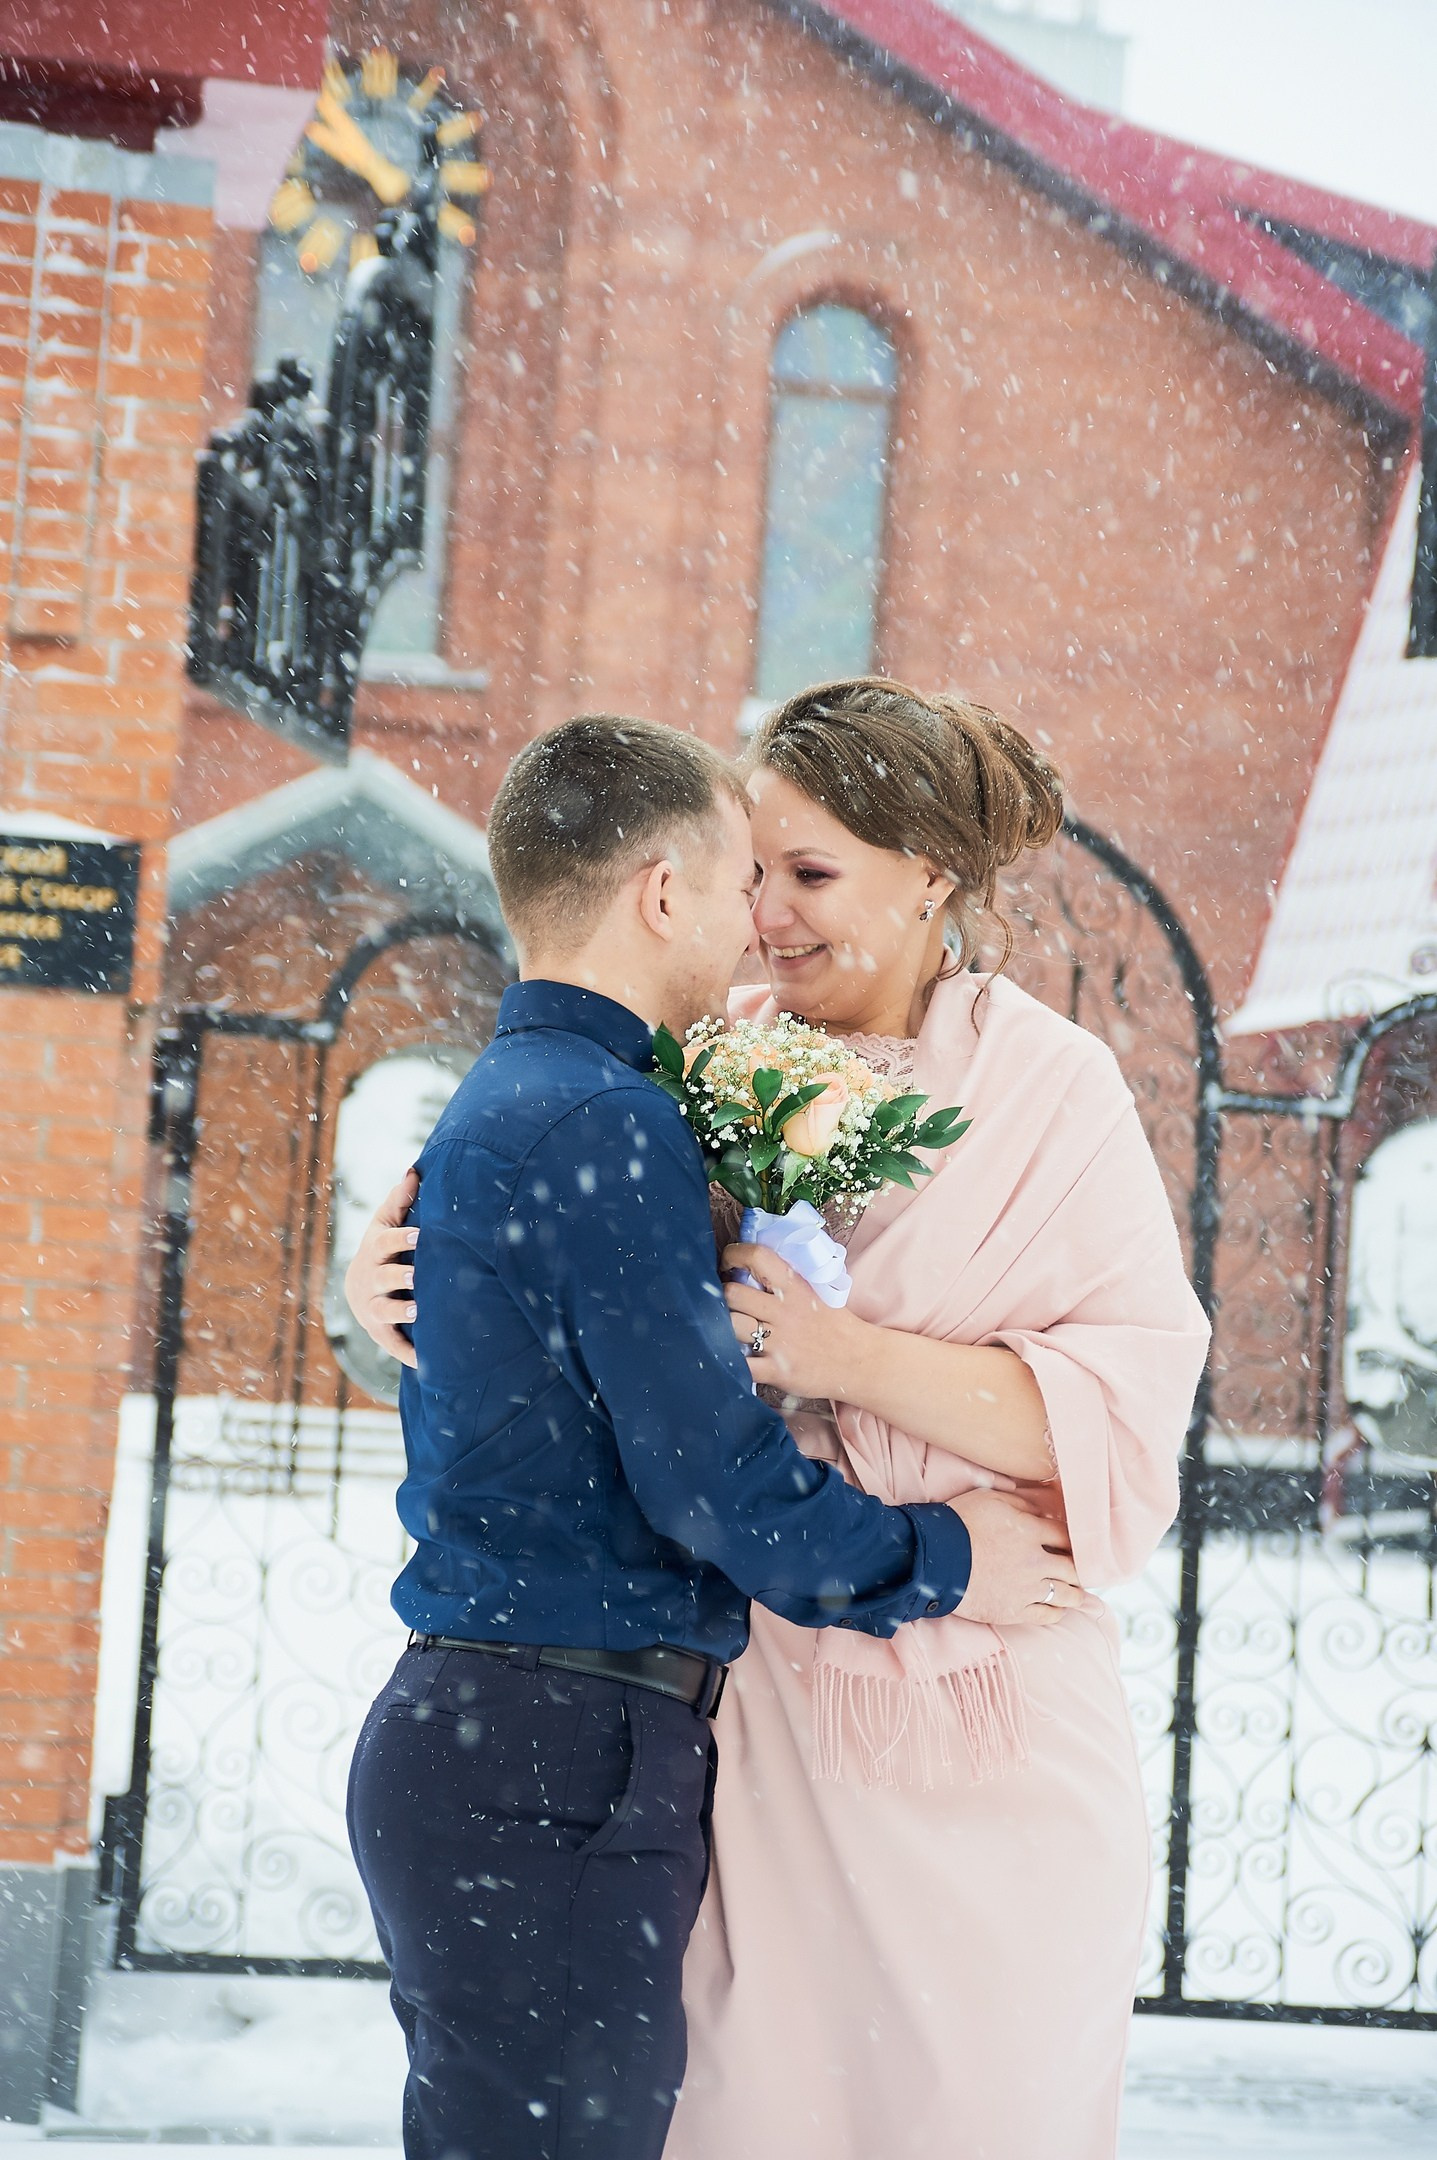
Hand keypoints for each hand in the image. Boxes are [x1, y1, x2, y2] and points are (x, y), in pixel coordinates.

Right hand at [343, 1168, 420, 1368]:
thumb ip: (400, 1200)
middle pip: (382, 1278)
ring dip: (398, 1312)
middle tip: (417, 1275)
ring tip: (416, 1311)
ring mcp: (373, 1308)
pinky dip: (408, 1353)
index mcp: (374, 1251)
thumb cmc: (382, 1249)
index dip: (401, 1238)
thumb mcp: (385, 1223)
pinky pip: (393, 1345)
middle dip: (398, 1276)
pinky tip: (427, 1361)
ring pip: (383, 1311)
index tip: (420, 1234)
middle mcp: (370, 1280)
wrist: (357, 1289)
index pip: (385, 1242)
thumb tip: (414, 1170)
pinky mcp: (381, 1333)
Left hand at [722, 1242, 862, 1401]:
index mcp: (795, 1287)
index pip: (757, 1256)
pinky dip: (732, 1362)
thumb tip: (751, 1265)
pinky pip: (741, 1364)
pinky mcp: (778, 1370)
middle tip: (728, 1304)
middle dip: (723, 1297)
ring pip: (730, 1326)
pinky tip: (735, 1359)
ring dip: (723, 1328)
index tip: (727, 1264)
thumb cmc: (835, 1326)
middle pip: (732, 1293)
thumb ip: (786, 1280)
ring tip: (730, 1331)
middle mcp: (785, 1311)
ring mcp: (780, 1342)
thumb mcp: (815, 1293)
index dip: (734, 1255)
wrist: (861, 1361)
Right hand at [949, 1487, 1099, 1626]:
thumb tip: (1043, 1508)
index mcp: (1030, 1532)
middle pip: (1073, 1568)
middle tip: (1080, 1570)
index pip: (1066, 1536)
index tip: (1074, 1544)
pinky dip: (1058, 1611)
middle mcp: (1035, 1562)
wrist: (934, 1559)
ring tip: (1077, 1593)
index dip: (1074, 1540)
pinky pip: (1049, 1616)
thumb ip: (1021, 1502)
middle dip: (1079, 1569)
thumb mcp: (990, 1499)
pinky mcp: (1015, 1611)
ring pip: (1066, 1595)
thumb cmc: (959, 1523)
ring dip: (1075, 1593)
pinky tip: (1059, 1608)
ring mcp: (1027, 1589)